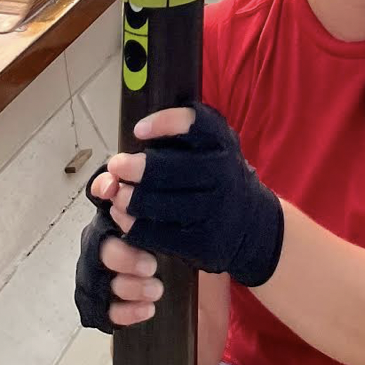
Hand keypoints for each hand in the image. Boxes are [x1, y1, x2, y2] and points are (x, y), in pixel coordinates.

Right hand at [75, 167, 162, 331]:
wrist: (187, 258)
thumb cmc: (173, 225)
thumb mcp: (175, 201)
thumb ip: (163, 177)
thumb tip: (141, 167)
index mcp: (117, 211)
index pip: (102, 197)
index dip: (104, 191)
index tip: (115, 193)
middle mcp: (103, 240)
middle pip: (99, 249)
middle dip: (123, 257)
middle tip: (151, 264)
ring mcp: (102, 271)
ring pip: (99, 282)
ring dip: (128, 286)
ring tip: (156, 288)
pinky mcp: (108, 300)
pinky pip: (105, 311)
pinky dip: (125, 311)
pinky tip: (147, 309)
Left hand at [95, 104, 283, 288]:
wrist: (248, 221)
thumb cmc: (215, 176)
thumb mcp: (210, 149)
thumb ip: (174, 143)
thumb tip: (122, 154)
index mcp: (222, 142)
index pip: (198, 124)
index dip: (166, 123)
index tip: (138, 130)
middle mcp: (223, 173)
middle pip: (176, 169)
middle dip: (139, 168)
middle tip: (115, 166)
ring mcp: (215, 209)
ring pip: (166, 205)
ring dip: (133, 200)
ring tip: (116, 195)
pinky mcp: (204, 241)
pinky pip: (162, 235)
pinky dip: (136, 227)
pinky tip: (123, 217)